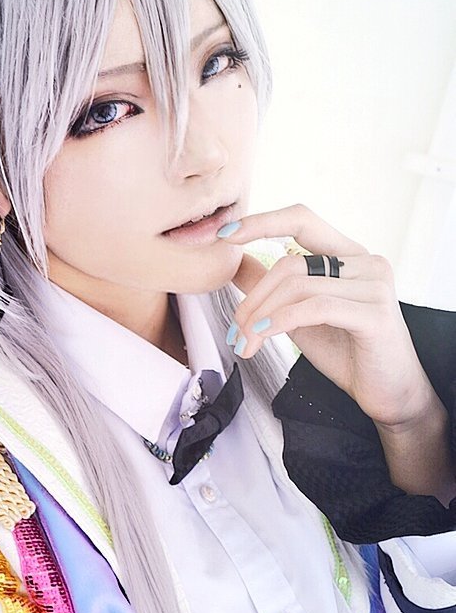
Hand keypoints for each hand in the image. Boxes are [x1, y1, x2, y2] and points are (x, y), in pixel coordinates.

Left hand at [224, 204, 455, 501]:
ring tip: (246, 343)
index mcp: (348, 255)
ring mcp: (374, 284)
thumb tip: (235, 262)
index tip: (225, 235)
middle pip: (289, 262)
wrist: (388, 393)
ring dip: (260, 317)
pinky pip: (314, 307)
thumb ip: (272, 287)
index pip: (301, 219)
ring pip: (297, 286)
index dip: (261, 222)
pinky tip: (262, 335)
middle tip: (236, 331)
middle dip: (253, 298)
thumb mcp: (299, 316)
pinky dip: (281, 320)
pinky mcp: (374, 313)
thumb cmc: (347, 352)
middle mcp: (366, 261)